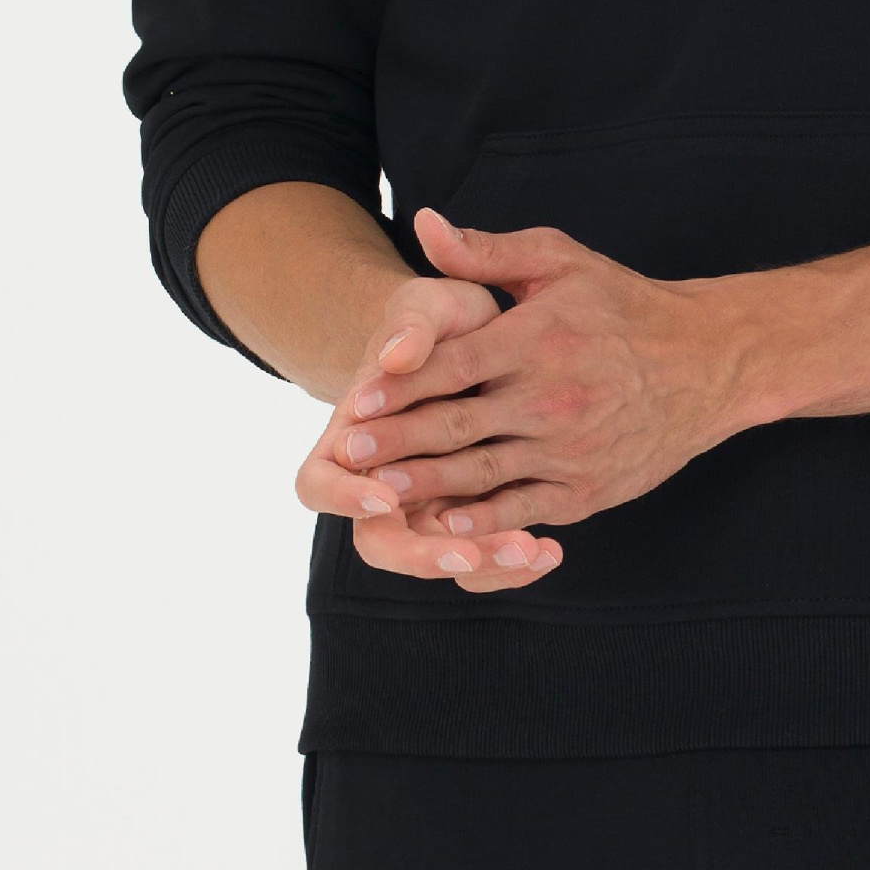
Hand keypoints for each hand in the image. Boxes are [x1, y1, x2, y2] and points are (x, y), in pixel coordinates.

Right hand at [294, 267, 566, 591]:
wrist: (489, 334)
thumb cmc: (442, 319)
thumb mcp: (428, 306)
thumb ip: (412, 325)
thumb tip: (396, 355)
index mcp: (351, 437)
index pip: (318, 484)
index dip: (343, 497)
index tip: (384, 496)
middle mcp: (383, 483)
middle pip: (381, 543)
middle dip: (423, 555)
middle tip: (467, 555)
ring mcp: (428, 503)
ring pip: (440, 557)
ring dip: (482, 563)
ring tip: (530, 552)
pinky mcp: (473, 514)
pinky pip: (482, 554)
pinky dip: (512, 561)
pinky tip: (550, 552)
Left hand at [327, 205, 741, 565]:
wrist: (707, 363)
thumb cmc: (623, 305)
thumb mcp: (560, 261)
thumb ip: (487, 250)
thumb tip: (425, 223)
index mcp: (539, 337)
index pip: (454, 364)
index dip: (400, 384)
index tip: (354, 399)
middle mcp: (552, 395)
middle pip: (457, 424)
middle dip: (395, 441)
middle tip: (345, 455)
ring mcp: (569, 447)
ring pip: (482, 473)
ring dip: (424, 486)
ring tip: (373, 493)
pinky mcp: (586, 489)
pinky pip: (522, 508)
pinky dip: (480, 522)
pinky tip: (441, 526)